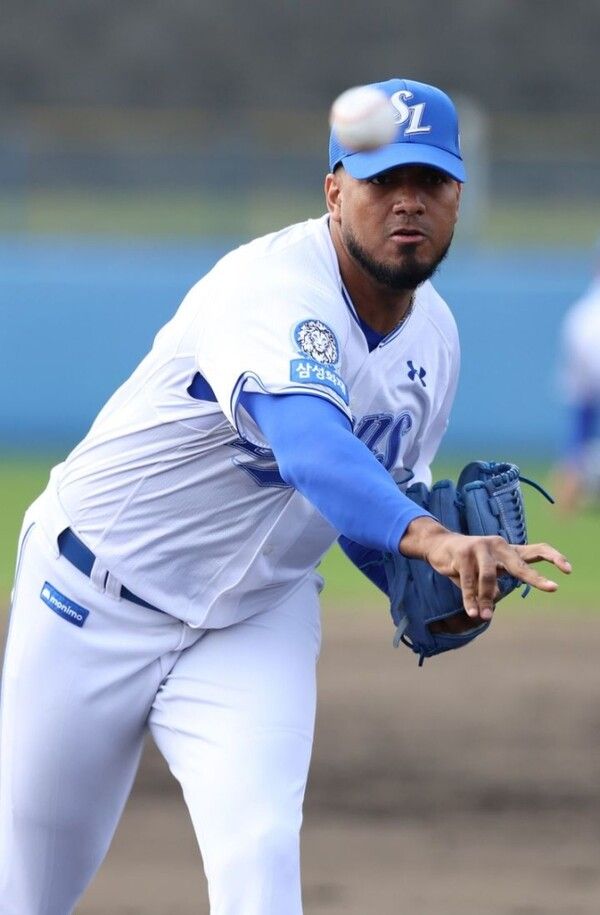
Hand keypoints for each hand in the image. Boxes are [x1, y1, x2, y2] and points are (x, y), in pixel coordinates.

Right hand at [399, 517, 571, 623]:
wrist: (438, 545)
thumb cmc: (467, 562)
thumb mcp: (484, 572)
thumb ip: (493, 588)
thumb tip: (493, 607)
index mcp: (507, 550)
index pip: (536, 550)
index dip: (553, 558)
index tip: (568, 570)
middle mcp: (498, 546)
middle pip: (519, 564)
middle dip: (536, 578)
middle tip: (552, 588)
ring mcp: (479, 547)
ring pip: (489, 577)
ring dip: (487, 599)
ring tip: (485, 617)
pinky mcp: (462, 554)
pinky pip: (468, 582)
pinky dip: (470, 599)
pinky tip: (473, 612)